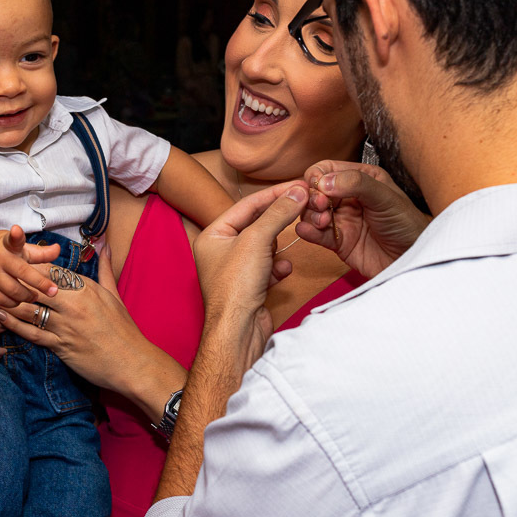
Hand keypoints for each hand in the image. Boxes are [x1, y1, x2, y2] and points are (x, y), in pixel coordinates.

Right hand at [0, 225, 60, 307]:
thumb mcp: (16, 246)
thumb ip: (38, 252)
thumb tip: (58, 250)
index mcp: (6, 244)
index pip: (12, 239)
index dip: (16, 235)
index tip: (16, 230)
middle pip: (21, 274)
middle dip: (39, 284)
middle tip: (53, 291)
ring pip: (14, 292)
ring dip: (28, 296)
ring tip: (34, 295)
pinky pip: (3, 302)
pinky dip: (14, 303)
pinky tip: (19, 299)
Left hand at [0, 248, 168, 391]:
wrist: (132, 364)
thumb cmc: (124, 330)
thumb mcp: (115, 295)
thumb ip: (105, 268)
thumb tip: (104, 244)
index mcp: (85, 289)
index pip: (49, 270)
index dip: (27, 262)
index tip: (10, 256)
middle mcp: (73, 305)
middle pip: (33, 287)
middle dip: (9, 278)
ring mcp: (65, 327)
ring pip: (28, 309)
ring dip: (3, 300)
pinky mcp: (60, 347)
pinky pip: (31, 333)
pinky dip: (12, 323)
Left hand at [192, 182, 307, 373]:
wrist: (238, 331)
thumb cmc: (235, 286)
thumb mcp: (257, 240)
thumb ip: (278, 213)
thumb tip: (296, 191)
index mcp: (213, 236)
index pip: (246, 205)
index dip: (273, 194)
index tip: (297, 185)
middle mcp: (220, 251)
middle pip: (256, 225)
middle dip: (278, 221)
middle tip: (303, 206)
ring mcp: (235, 270)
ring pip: (265, 247)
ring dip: (277, 248)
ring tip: (282, 252)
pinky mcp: (250, 286)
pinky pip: (269, 268)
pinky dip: (278, 268)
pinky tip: (281, 273)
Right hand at [297, 161, 430, 277]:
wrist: (413, 259)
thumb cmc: (407, 224)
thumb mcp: (385, 197)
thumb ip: (356, 184)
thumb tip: (325, 181)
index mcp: (361, 179)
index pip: (328, 169)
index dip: (317, 176)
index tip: (317, 186)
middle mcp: (348, 197)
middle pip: (315, 191)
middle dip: (313, 197)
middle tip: (322, 206)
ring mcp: (341, 219)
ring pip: (312, 212)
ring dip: (311, 215)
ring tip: (323, 221)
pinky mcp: (338, 241)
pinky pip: (316, 234)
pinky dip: (308, 231)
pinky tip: (307, 231)